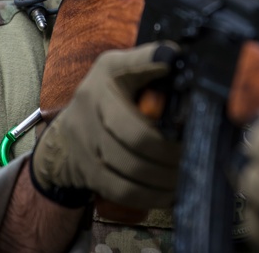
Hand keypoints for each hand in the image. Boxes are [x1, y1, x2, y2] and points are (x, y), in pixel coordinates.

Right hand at [30, 43, 180, 207]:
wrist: (66, 137)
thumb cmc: (110, 100)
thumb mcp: (127, 73)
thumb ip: (153, 68)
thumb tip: (188, 64)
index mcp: (109, 71)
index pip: (132, 64)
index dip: (152, 64)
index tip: (174, 64)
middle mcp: (91, 100)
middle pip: (137, 135)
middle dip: (170, 150)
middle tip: (191, 154)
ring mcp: (85, 138)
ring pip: (131, 167)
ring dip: (165, 176)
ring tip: (184, 175)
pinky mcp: (86, 170)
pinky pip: (123, 190)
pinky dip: (151, 195)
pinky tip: (169, 193)